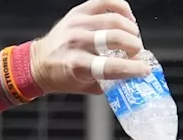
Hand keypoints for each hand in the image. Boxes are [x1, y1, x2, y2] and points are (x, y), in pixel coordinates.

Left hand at [30, 0, 149, 93]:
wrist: (37, 62)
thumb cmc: (61, 76)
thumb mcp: (83, 87)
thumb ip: (108, 83)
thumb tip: (132, 78)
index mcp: (75, 64)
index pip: (110, 65)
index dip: (132, 68)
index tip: (144, 70)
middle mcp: (76, 41)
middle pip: (116, 38)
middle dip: (134, 47)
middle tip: (137, 54)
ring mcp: (77, 23)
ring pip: (115, 20)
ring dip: (131, 30)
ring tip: (133, 39)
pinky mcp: (78, 11)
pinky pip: (106, 2)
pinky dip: (122, 9)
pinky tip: (127, 20)